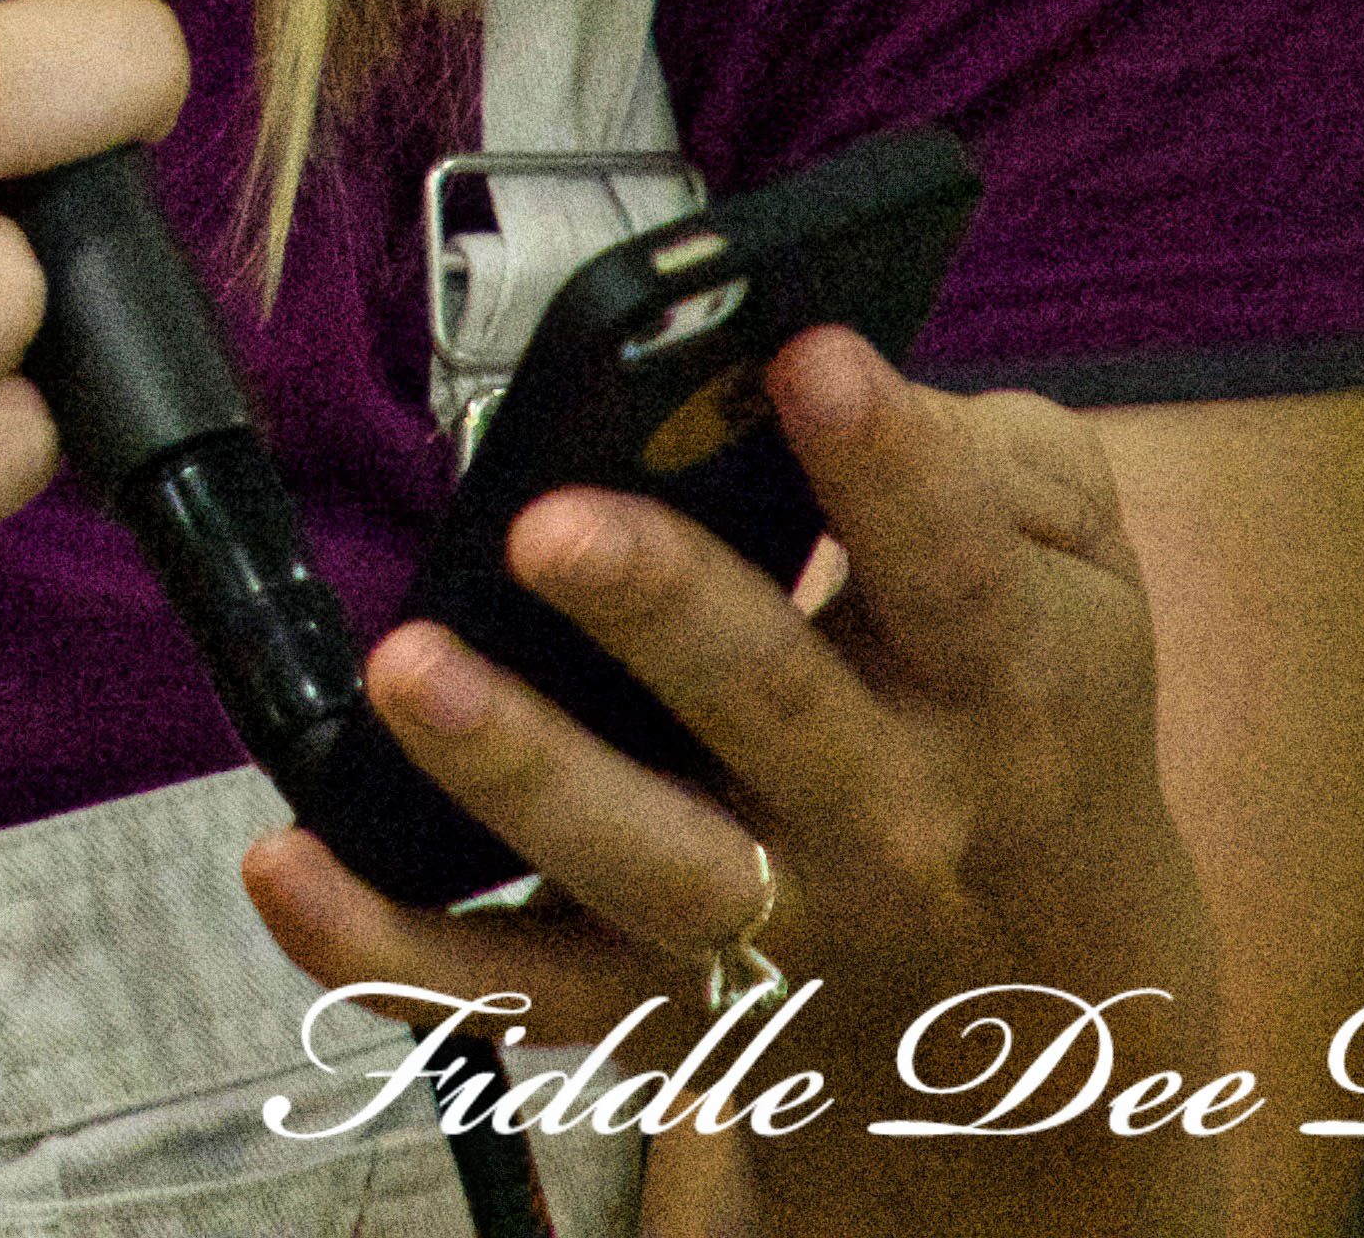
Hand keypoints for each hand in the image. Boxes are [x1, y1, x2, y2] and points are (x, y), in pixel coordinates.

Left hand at [241, 328, 1228, 1234]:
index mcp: (1003, 679)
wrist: (1046, 1000)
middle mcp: (891, 813)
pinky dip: (390, 949)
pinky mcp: (656, 1008)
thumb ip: (991, 461)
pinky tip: (285, 861)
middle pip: (772, 712)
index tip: (805, 356)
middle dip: (659, 610)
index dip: (888, 465)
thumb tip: (829, 371)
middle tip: (551, 523)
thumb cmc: (1024, 709)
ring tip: (408, 670)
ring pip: (637, 863)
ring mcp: (770, 924)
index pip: (952, 568)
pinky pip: (511, 993)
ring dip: (515, 770)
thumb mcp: (1078, 574)